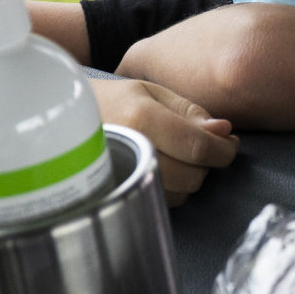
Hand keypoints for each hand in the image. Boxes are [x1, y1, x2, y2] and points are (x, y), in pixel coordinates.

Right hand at [91, 79, 239, 205]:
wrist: (63, 121)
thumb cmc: (114, 101)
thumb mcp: (151, 92)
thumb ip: (190, 112)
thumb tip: (224, 131)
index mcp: (143, 119)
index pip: (198, 146)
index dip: (224, 150)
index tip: (231, 145)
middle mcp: (132, 151)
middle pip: (192, 175)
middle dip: (208, 163)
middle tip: (204, 146)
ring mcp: (123, 178)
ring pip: (180, 193)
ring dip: (191, 177)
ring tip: (180, 155)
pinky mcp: (119, 194)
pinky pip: (163, 201)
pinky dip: (174, 188)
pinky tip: (166, 168)